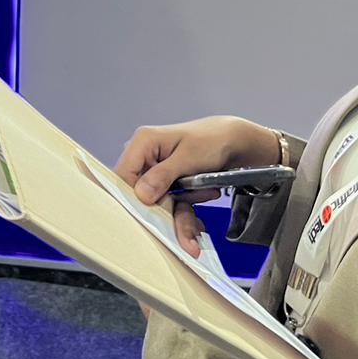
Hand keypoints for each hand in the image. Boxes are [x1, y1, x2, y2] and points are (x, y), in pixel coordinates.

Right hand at [115, 116, 280, 257]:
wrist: (233, 140)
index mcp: (143, 142)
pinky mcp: (166, 183)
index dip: (134, 196)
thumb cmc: (212, 140)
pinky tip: (205, 194)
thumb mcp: (188, 157)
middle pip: (141, 193)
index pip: (124, 175)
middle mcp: (145, 157)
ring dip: (181, 211)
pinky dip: (187, 206)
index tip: (154, 211)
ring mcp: (155, 171)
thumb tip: (141, 195)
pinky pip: (170, 202)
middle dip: (166, 209)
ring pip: (158, 202)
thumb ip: (163, 175)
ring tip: (205, 195)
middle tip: (187, 218)